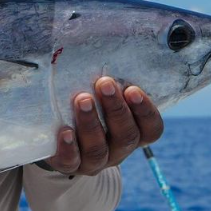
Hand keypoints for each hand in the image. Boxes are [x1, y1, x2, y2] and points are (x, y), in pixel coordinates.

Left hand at [43, 77, 163, 175]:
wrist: (59, 139)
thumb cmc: (87, 107)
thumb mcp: (102, 97)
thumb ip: (110, 84)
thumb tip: (107, 45)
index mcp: (133, 134)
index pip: (151, 129)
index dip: (145, 111)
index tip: (132, 89)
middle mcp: (118, 150)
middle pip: (125, 136)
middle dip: (116, 109)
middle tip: (104, 83)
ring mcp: (95, 162)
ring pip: (98, 149)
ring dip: (91, 122)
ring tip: (82, 99)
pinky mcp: (70, 166)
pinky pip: (71, 161)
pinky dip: (69, 147)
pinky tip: (65, 131)